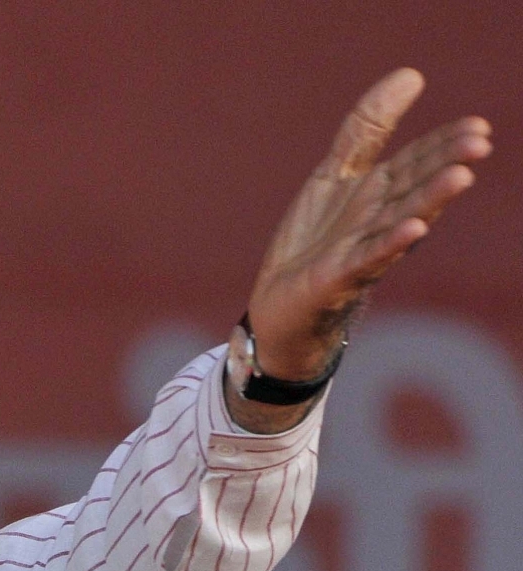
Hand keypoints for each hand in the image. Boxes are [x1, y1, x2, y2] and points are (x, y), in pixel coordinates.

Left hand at [245, 69, 491, 383]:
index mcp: (378, 194)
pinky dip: (391, 244)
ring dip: (430, 200)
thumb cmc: (313, 241)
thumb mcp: (334, 174)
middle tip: (479, 143)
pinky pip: (368, 258)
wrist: (280, 307)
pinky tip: (415, 229)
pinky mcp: (338, 277)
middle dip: (445, 166)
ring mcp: (361, 250)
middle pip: (414, 188)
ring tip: (460, 178)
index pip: (416, 162)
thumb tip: (412, 74)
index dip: (443, 144)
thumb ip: (367, 128)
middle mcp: (377, 221)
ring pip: (400, 221)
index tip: (478, 127)